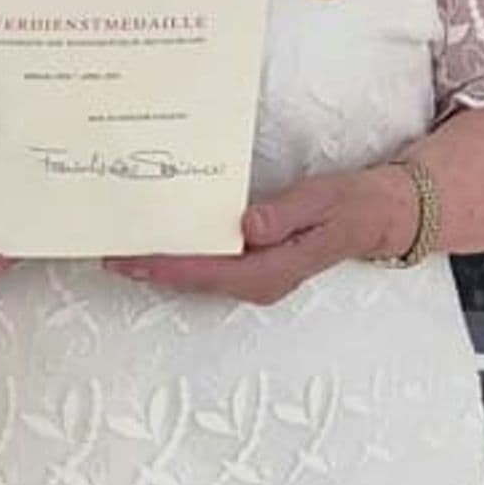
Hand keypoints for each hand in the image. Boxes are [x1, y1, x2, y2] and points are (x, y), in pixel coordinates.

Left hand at [108, 166, 404, 306]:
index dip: (166, 266)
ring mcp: (255, 279)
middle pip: (193, 280)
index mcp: (272, 272)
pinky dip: (180, 256)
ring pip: (197, 276)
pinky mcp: (253, 268)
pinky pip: (209, 266)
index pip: (208, 272)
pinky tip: (157, 242)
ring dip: (160, 264)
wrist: (377, 217)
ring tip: (120, 249)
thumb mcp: (322, 201)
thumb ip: (286, 214)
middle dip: (151, 269)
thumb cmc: (350, 205)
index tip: (130, 258)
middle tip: (106, 253)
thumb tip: (246, 228)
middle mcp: (258, 283)